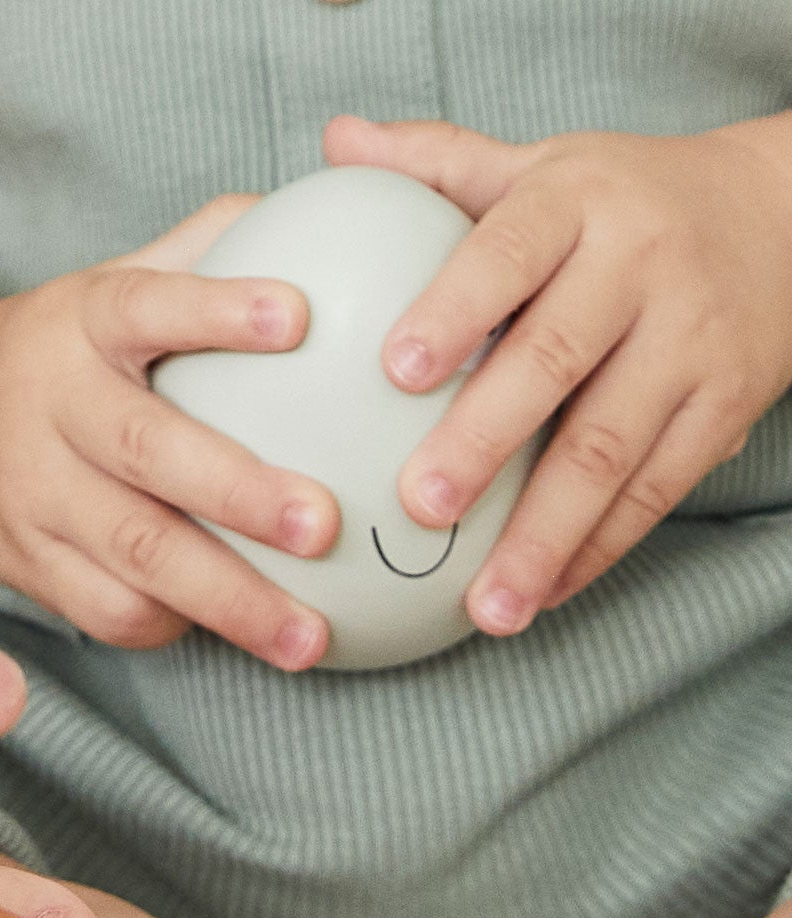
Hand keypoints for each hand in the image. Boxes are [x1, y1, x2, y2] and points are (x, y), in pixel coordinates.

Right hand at [0, 200, 339, 667]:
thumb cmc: (76, 351)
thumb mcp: (119, 279)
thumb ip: (212, 248)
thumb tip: (340, 201)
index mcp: (79, 323)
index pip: (144, 304)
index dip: (216, 310)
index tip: (299, 316)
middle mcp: (47, 409)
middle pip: (143, 453)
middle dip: (237, 493)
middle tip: (325, 524)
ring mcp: (32, 497)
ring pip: (132, 555)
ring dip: (228, 599)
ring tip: (310, 637)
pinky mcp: (27, 568)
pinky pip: (107, 612)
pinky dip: (179, 625)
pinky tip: (243, 635)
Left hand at [324, 111, 791, 633]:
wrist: (785, 214)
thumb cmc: (618, 205)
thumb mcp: (542, 169)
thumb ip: (440, 165)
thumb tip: (338, 141)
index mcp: (579, 203)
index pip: (510, 250)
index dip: (455, 308)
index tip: (396, 370)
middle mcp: (641, 267)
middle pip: (556, 361)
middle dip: (486, 440)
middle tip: (420, 507)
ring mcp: (691, 343)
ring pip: (612, 448)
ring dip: (544, 535)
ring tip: (485, 608)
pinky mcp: (727, 408)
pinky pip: (658, 491)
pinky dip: (597, 551)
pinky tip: (539, 597)